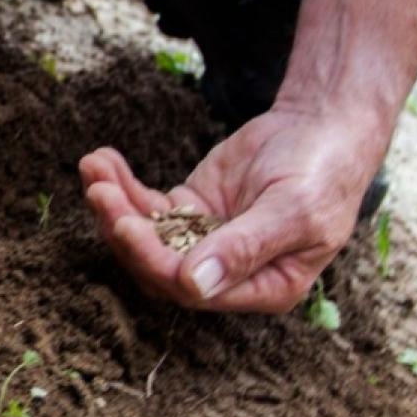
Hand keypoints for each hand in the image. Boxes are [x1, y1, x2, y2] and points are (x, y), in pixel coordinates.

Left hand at [80, 106, 384, 312]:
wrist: (323, 127)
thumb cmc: (322, 173)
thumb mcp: (293, 211)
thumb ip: (244, 248)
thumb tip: (195, 285)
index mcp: (262, 288)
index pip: (193, 289)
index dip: (154, 260)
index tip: (126, 224)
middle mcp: (227, 273)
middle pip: (158, 265)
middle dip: (123, 229)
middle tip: (99, 191)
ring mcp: (203, 240)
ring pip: (146, 234)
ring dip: (114, 204)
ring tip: (93, 167)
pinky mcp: (189, 208)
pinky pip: (146, 205)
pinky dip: (122, 185)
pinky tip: (102, 160)